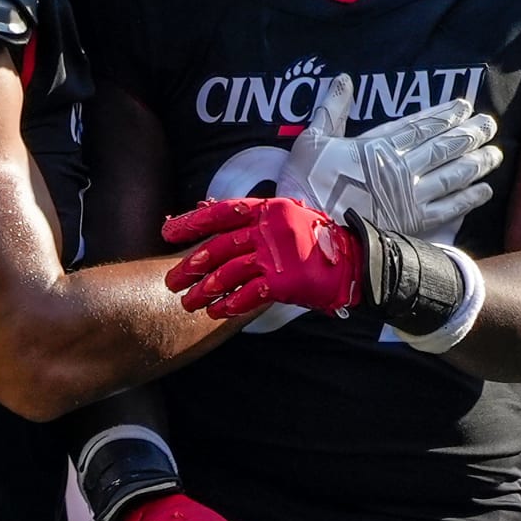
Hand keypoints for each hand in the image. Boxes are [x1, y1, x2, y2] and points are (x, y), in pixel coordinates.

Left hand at [163, 197, 361, 317]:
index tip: (167, 232)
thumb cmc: (313, 241)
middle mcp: (269, 228)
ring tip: (189, 303)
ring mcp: (277, 255)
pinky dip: (230, 304)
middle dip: (191, 267)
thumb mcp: (282, 218)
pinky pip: (249, 294)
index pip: (221, 212)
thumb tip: (202, 207)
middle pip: (219, 247)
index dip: (192, 222)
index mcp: (267, 209)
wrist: (353, 263)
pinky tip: (217, 312)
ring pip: (229, 272)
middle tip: (172, 282)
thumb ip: (246, 217)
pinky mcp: (285, 281)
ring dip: (205, 290)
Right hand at [277, 74, 500, 241]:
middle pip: (443, 146)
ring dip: (476, 162)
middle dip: (469, 133)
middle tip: (489, 123)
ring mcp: (410, 195)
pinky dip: (469, 198)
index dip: (445, 114)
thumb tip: (343, 80)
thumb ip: (332, 108)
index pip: (420, 125)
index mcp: (378, 146)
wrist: (311, 230)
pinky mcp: (413, 222)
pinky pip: (449, 208)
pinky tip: (485, 190)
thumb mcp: (313, 139)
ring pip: (452, 174)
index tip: (464, 105)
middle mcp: (401, 167)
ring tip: (495, 152)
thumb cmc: (306, 183)